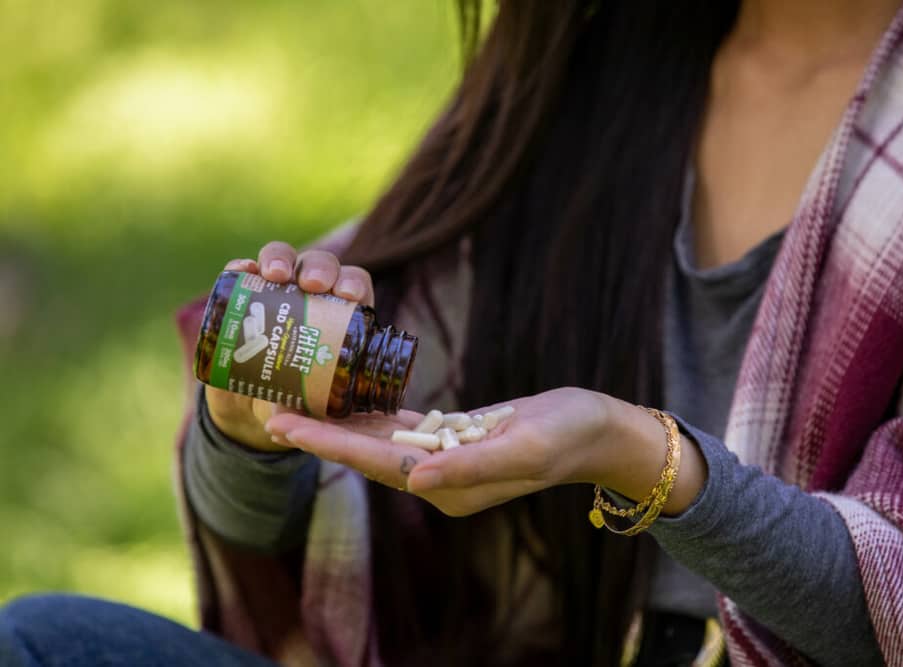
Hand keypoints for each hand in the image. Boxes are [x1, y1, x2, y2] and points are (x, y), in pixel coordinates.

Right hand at [204, 241, 373, 451]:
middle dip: (320, 268)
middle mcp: (312, 293)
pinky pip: (244, 270)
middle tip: (313, 285)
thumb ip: (300, 410)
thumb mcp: (305, 406)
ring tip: (277, 275)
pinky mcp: (243, 293)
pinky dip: (243, 266)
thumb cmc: (296, 399)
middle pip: (322, 266)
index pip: (354, 286)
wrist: (254, 402)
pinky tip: (242, 269)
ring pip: (286, 259)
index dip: (353, 284)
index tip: (348, 295)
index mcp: (342, 315)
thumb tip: (282, 419)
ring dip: (283, 259)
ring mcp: (277, 289)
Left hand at [265, 387, 705, 516]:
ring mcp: (447, 459)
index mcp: (450, 486)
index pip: (376, 464)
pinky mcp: (456, 437)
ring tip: (298, 398)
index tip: (283, 426)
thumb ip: (470, 466)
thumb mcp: (523, 448)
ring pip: (381, 439)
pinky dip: (375, 412)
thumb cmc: (567, 437)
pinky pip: (405, 426)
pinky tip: (350, 394)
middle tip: (269, 409)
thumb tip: (414, 480)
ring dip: (340, 421)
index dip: (328, 445)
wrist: (597, 430)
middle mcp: (440, 478)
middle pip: (367, 453)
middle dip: (320, 433)